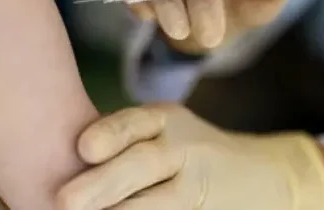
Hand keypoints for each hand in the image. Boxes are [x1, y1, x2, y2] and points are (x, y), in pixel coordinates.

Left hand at [56, 105, 323, 209]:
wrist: (263, 177)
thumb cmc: (185, 152)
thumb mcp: (162, 133)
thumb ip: (121, 140)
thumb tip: (60, 165)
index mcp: (166, 121)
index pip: (136, 122)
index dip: (110, 133)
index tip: (83, 147)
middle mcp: (184, 149)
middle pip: (144, 163)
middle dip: (104, 183)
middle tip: (64, 199)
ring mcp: (198, 186)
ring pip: (161, 202)